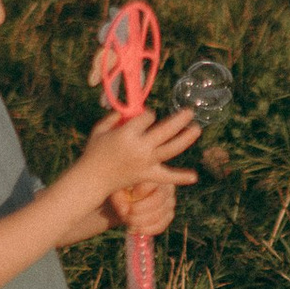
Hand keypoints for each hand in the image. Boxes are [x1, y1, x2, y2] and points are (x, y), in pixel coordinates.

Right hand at [63, 100, 200, 239]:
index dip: (149, 114)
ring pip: (171, 148)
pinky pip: (166, 177)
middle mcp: (139, 147)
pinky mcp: (147, 175)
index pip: (148, 117)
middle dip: (180, 119)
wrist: (93, 178)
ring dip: (186, 138)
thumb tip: (129, 110)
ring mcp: (146, 162)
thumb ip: (114, 116)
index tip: (146, 117)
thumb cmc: (94, 151)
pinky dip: (180, 177)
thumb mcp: (100, 129)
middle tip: (190, 111)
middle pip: (166, 129)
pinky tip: (194, 177)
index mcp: (127, 134)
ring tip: (196, 129)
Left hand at [106, 168, 182, 236]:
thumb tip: (125, 211)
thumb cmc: (121, 189)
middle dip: (140, 210)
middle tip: (125, 214)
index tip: (130, 195)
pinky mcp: (168, 215)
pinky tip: (136, 229)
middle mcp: (167, 186)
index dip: (142, 191)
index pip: (155, 182)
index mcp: (156, 174)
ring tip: (128, 221)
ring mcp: (170, 202)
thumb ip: (118, 197)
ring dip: (141, 221)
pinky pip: (162, 225)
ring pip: (160, 214)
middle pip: (158, 199)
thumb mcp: (116, 189)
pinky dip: (148, 230)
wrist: (125, 199)